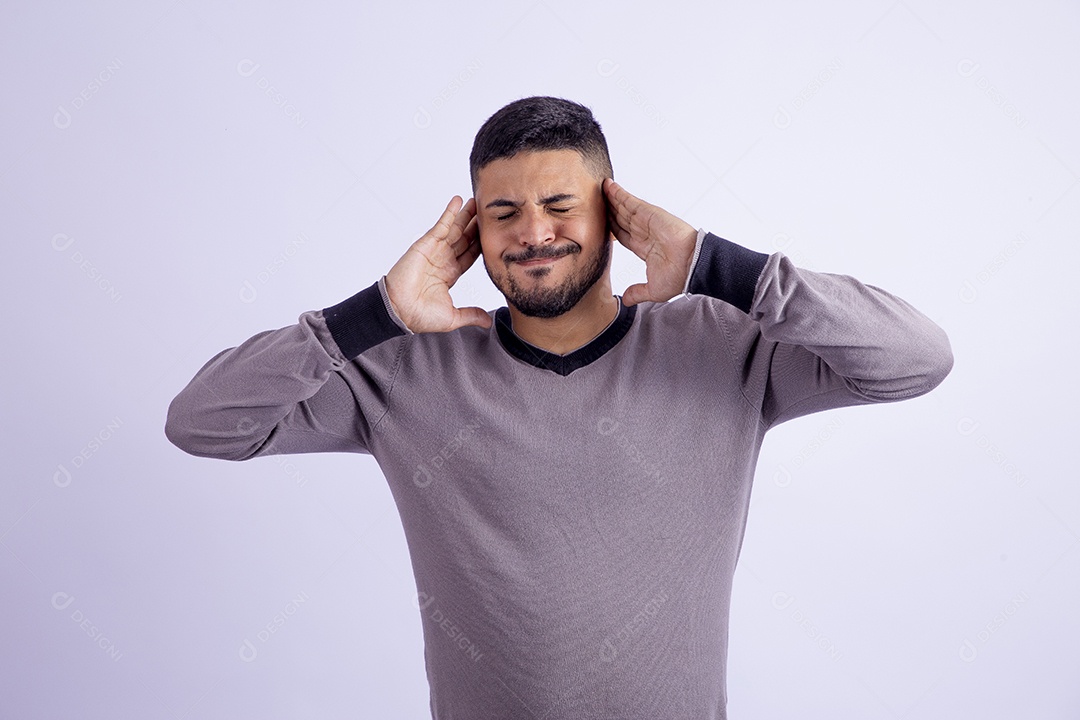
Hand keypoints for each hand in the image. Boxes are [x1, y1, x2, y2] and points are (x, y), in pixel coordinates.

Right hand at [384, 196, 490, 332]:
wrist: (399, 311)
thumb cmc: (420, 316)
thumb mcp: (452, 317)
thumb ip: (471, 315)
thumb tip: (487, 322)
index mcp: (450, 274)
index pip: (470, 255)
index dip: (481, 244)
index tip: (494, 234)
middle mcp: (443, 260)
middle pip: (464, 239)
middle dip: (475, 226)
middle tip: (488, 212)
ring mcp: (434, 251)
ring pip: (455, 229)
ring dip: (465, 215)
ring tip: (477, 201)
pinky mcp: (425, 244)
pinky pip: (440, 225)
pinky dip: (449, 213)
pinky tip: (458, 201)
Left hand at [604, 178, 697, 306]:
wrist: (692, 266)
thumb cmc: (680, 276)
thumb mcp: (653, 289)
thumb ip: (638, 292)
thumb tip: (626, 301)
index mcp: (644, 248)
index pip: (622, 235)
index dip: (610, 228)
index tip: (599, 222)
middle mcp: (644, 233)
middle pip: (620, 218)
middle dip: (609, 209)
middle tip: (594, 200)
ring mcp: (647, 221)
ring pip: (623, 208)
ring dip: (611, 197)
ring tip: (598, 188)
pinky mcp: (650, 213)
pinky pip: (630, 201)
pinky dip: (619, 193)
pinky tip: (608, 186)